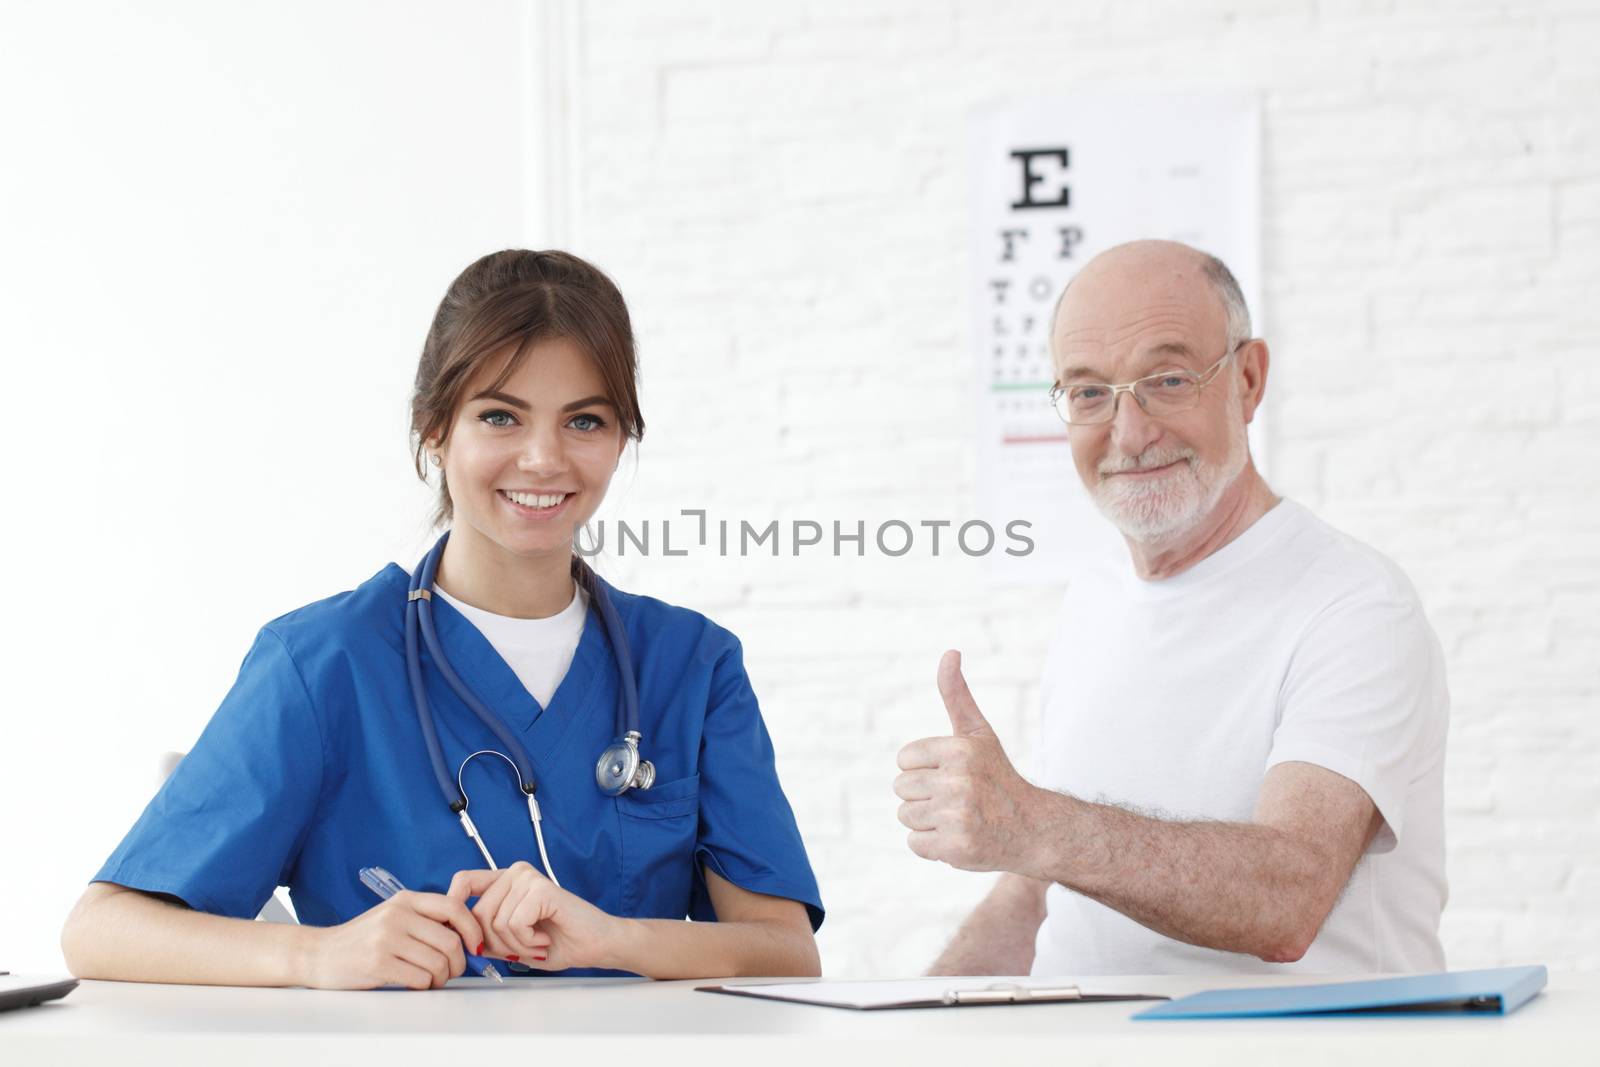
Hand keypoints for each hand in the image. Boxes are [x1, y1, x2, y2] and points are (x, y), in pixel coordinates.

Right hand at [304, 890, 483, 989]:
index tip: (476, 945)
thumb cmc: (363, 939)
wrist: (319, 954)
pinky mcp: (378, 963)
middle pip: (450, 941)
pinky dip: (425, 986)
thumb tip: (468, 935)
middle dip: (458, 962)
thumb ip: (426, 919)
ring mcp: (386, 938)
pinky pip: (420, 979)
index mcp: (406, 899)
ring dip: (442, 978)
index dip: (472, 928)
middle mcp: (397, 915)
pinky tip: (415, 983)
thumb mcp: (394, 916)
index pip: (454, 907)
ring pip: (438, 963)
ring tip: (432, 979)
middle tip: (452, 971)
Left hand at [448, 861, 618, 971]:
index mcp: (505, 881)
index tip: (465, 938)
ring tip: (538, 943)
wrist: (596, 945)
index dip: (454, 908)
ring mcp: (528, 878)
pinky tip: (544, 940)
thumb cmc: (559, 942)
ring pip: (496, 923)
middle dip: (496, 944)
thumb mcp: (510, 943)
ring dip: (516, 946)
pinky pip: (515, 924)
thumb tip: (455, 938)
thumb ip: (485, 936)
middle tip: (523, 948)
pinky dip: (528, 941)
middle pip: (477, 914)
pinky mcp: (541, 889)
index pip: (463, 882)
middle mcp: (515, 873)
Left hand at [895, 650, 1042, 872]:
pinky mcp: (957, 848)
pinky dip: (932, 846)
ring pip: (906, 816)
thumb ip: (956, 694)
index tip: (952, 774)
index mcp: (960, 749)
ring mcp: (958, 816)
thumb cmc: (997, 777)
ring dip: (927, 821)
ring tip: (958, 818)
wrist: (1033, 829)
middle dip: (924, 796)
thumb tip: (950, 651)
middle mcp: (960, 781)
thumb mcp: (978, 733)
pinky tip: (958, 838)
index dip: (923, 769)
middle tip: (957, 800)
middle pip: (902, 788)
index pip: (904, 760)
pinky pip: (915, 844)